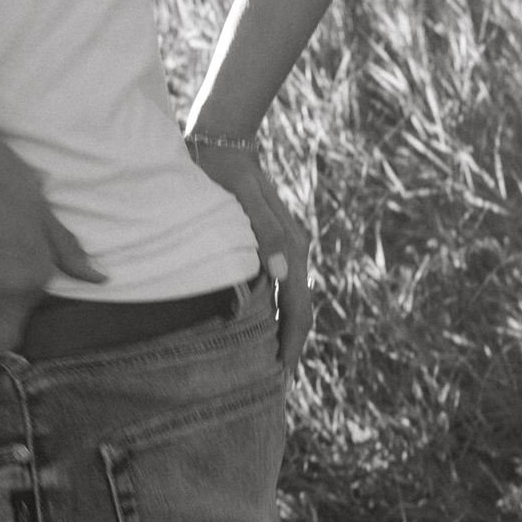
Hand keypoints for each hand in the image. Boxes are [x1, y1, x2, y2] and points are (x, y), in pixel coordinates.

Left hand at [187, 137, 312, 373]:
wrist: (224, 136)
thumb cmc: (222, 168)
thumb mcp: (239, 198)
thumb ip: (264, 232)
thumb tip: (281, 275)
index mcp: (291, 245)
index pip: (297, 307)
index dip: (291, 344)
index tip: (280, 377)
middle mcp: (295, 249)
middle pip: (299, 309)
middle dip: (290, 346)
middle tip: (274, 385)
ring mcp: (287, 245)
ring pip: (291, 299)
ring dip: (283, 332)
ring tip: (267, 365)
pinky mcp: (274, 241)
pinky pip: (280, 286)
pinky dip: (275, 311)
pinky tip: (259, 325)